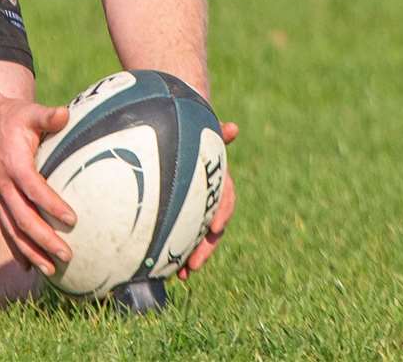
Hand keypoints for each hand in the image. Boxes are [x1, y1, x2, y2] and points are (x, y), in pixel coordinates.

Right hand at [0, 96, 76, 276]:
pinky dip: (17, 247)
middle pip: (22, 218)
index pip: (34, 189)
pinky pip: (5, 226)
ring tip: (50, 270)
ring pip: (12, 229)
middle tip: (67, 255)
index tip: (72, 219)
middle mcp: (3, 184)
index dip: (52, 205)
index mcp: (14, 164)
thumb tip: (65, 114)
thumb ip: (47, 116)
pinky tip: (30, 264)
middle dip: (44, 240)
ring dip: (31, 251)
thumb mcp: (28, 112)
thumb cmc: (9, 117)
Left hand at [177, 121, 238, 280]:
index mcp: (218, 179)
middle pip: (213, 228)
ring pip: (199, 238)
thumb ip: (216, 132)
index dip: (223, 212)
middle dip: (205, 248)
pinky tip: (168, 271)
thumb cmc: (193, 133)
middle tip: (193, 264)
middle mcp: (210, 197)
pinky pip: (183, 238)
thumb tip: (234, 128)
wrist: (178, 133)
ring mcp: (197, 208)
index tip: (216, 227)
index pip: (226, 199)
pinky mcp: (182, 215)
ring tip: (180, 275)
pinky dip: (178, 254)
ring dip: (192, 257)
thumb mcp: (203, 132)